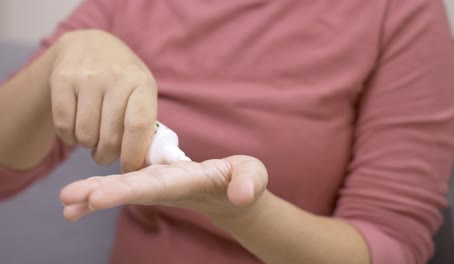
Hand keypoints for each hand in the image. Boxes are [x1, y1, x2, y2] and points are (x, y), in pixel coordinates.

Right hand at [50, 29, 156, 171]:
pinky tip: (77, 129)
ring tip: (94, 137)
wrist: (90, 45)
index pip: (138, 125)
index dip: (133, 154)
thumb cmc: (122, 79)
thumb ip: (144, 122)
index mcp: (141, 83)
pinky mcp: (61, 79)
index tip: (129, 168)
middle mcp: (115, 77)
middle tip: (106, 156)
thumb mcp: (141, 91)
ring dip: (89, 146)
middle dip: (108, 156)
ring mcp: (87, 77)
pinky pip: (64, 127)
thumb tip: (141, 163)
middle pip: (110, 137)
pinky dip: (70, 138)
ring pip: (86, 135)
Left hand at [59, 155, 267, 221]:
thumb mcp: (252, 176)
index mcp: (188, 182)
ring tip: (65, 201)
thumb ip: (248, 182)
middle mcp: (168, 186)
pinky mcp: (156, 180)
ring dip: (93, 192)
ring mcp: (160, 184)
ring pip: (123, 187)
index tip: (97, 197)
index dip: (126, 190)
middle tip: (69, 198)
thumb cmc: (245, 181)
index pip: (155, 186)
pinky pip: (125, 183)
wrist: (235, 192)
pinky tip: (76, 201)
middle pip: (131, 189)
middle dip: (101, 193)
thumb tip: (242, 193)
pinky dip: (100, 191)